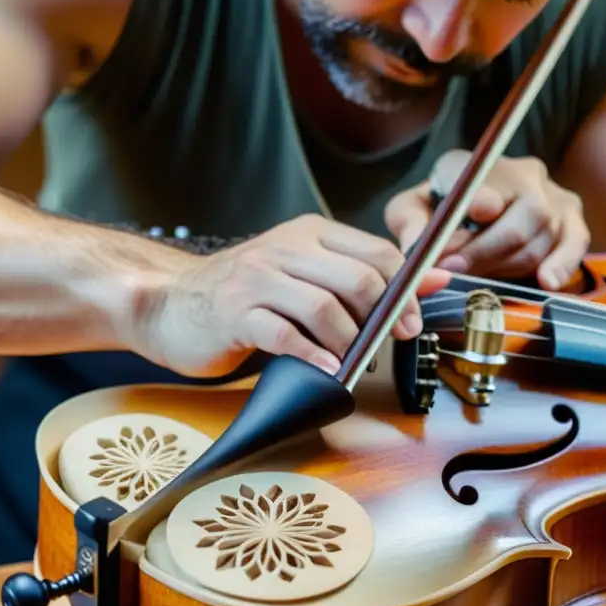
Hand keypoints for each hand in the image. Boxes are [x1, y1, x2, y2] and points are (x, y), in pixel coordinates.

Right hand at [147, 215, 450, 377]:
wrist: (171, 304)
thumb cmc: (244, 295)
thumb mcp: (305, 275)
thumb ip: (365, 276)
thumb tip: (435, 278)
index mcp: (309, 233)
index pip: (376, 252)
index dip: (404, 290)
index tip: (410, 322)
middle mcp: (285, 249)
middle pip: (358, 279)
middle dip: (384, 318)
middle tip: (388, 344)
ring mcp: (257, 279)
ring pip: (325, 307)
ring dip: (349, 343)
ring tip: (351, 362)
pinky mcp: (235, 312)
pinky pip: (285, 334)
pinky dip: (312, 356)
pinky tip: (324, 371)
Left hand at [385, 150, 589, 289]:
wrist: (469, 214)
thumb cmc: (436, 212)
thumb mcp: (410, 210)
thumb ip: (410, 222)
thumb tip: (417, 246)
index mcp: (477, 163)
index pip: (483, 181)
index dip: (474, 208)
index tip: (451, 243)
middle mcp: (521, 172)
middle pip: (517, 216)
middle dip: (484, 250)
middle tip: (455, 271)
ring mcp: (552, 195)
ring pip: (540, 237)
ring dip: (507, 266)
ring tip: (479, 280)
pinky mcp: (572, 218)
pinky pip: (575, 242)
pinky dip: (562, 264)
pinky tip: (548, 283)